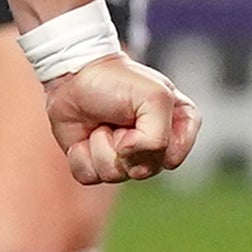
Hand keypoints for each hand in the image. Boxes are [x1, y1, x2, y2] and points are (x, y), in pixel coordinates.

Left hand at [41, 52, 198, 186]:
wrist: (74, 74)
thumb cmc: (116, 80)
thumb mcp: (154, 97)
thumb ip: (159, 137)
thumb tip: (131, 159)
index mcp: (177, 128)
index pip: (172, 157)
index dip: (154, 140)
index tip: (143, 113)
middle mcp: (153, 147)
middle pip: (143, 170)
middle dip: (124, 143)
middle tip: (118, 118)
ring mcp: (124, 158)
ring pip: (114, 176)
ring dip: (100, 146)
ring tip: (100, 124)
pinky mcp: (95, 164)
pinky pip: (89, 177)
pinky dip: (80, 155)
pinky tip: (83, 137)